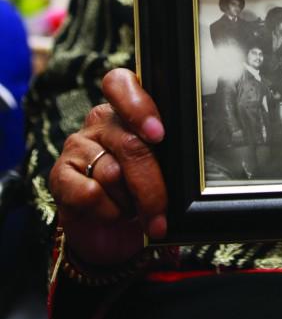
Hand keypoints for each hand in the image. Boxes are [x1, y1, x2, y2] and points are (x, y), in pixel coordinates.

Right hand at [49, 68, 166, 268]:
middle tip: (159, 213)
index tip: (158, 136)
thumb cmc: (143, 196)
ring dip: (128, 202)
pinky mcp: (59, 174)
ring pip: (111, 172)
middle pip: (129, 143)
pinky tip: (109, 213)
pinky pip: (89, 192)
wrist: (113, 234)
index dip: (138, 107)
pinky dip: (106, 211)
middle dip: (150, 185)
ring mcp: (77, 145)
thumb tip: (184, 158)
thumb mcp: (163, 170)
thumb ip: (167, 154)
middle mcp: (101, 121)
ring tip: (131, 208)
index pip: (121, 84)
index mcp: (127, 111)